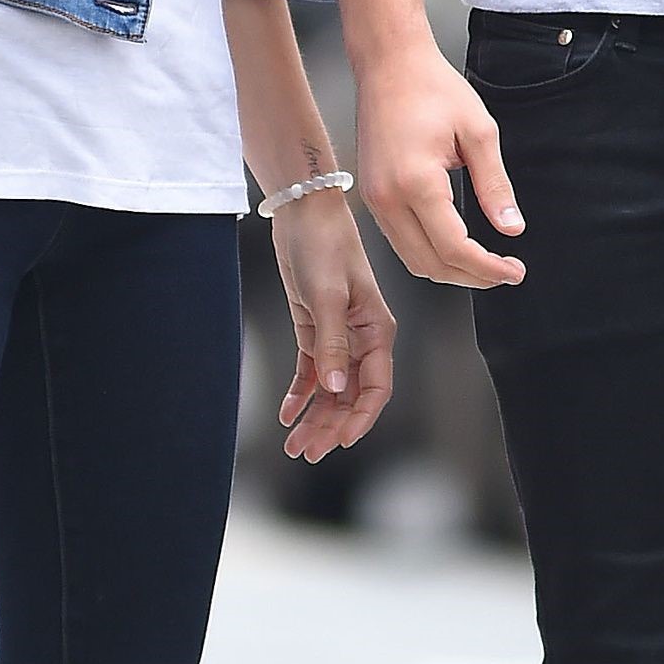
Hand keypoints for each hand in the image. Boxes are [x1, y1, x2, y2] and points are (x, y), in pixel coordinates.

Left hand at [271, 195, 397, 459]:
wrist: (303, 212)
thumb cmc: (324, 245)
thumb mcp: (327, 296)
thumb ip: (332, 344)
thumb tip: (334, 388)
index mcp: (376, 330)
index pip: (376, 387)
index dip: (360, 418)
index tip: (339, 441)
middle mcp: (361, 337)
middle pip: (350, 395)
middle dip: (330, 426)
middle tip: (306, 452)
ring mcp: (338, 334)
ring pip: (330, 388)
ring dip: (314, 416)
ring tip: (294, 444)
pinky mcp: (314, 327)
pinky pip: (311, 370)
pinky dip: (300, 394)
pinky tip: (287, 414)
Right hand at [354, 37, 525, 286]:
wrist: (389, 64)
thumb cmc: (431, 87)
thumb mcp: (479, 132)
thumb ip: (495, 185)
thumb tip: (511, 227)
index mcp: (416, 181)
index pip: (454, 248)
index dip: (488, 268)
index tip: (513, 271)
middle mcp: (387, 197)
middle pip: (430, 265)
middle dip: (471, 277)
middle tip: (505, 272)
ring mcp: (375, 199)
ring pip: (412, 259)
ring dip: (449, 270)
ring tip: (484, 265)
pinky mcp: (372, 196)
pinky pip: (399, 241)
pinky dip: (428, 253)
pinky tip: (454, 246)